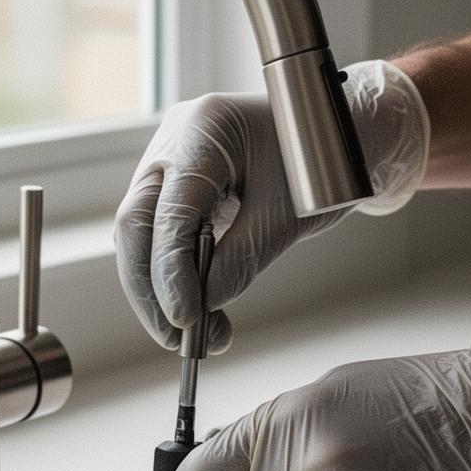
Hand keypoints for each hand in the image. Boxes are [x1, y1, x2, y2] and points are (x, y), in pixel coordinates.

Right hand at [114, 61, 428, 351]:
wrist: (336, 145)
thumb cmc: (321, 170)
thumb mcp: (286, 219)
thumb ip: (239, 262)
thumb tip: (199, 309)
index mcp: (205, 130)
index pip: (170, 211)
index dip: (171, 271)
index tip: (185, 320)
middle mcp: (174, 140)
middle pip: (135, 223)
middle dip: (150, 288)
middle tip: (176, 339)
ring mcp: (168, 162)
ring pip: (138, 235)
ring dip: (158, 290)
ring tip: (195, 335)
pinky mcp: (173, 188)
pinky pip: (156, 236)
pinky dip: (171, 277)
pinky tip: (196, 309)